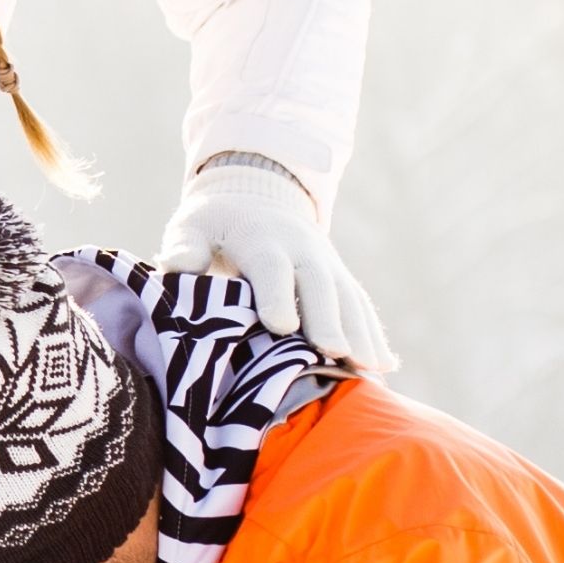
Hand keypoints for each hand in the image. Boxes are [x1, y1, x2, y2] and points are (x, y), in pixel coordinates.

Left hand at [157, 155, 396, 370]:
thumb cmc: (216, 223)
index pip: (271, 266)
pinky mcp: (339, 278)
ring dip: (360, 332)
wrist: (257, 194)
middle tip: (336, 352)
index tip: (282, 325)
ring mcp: (325, 264)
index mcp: (260, 237)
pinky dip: (372, 334)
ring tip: (371, 368)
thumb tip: (178, 266)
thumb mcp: (192, 225)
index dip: (277, 294)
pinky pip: (360, 306)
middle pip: (319, 285)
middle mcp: (301, 250)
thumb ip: (185, 246)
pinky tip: (385, 365)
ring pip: (348, 297)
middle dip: (328, 318)